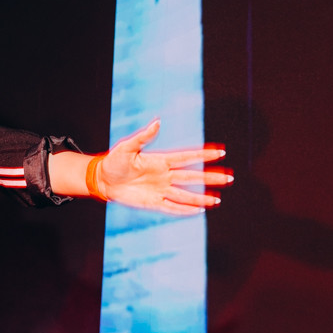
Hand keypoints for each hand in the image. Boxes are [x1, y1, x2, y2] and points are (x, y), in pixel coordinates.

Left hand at [96, 119, 231, 214]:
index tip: (221, 152)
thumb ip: (143, 137)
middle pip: (192, 177)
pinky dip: (184, 210)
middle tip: (230, 179)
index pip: (187, 157)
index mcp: (161, 161)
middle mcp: (164, 176)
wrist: (102, 179)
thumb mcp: (127, 147)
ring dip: (201, 197)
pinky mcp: (152, 202)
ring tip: (217, 200)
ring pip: (185, 195)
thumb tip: (158, 122)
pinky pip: (171, 207)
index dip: (203, 155)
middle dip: (211, 178)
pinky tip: (198, 211)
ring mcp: (159, 190)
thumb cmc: (114, 161)